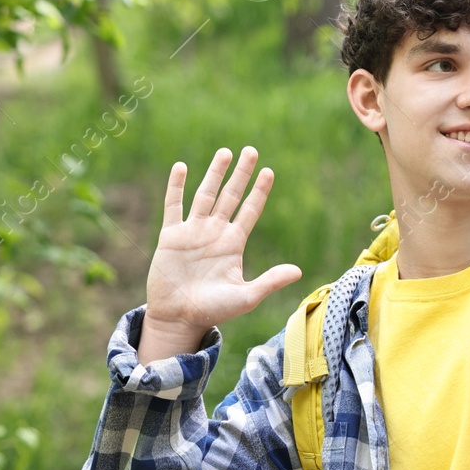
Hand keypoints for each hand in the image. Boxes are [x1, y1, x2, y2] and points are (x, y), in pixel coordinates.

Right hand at [140, 147, 301, 361]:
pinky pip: (174, 206)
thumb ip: (270, 281)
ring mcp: (193, 232)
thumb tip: (298, 271)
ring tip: (225, 152)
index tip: (269, 172)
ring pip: (205, 195)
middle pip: (231, 195)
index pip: (250, 210)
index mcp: (234, 243)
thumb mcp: (246, 296)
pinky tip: (181, 167)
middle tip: (251, 150)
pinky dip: (176, 187)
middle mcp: (215, 232)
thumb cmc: (213, 310)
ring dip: (214, 173)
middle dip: (241, 174)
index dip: (259, 191)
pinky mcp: (171, 236)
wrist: (179, 318)